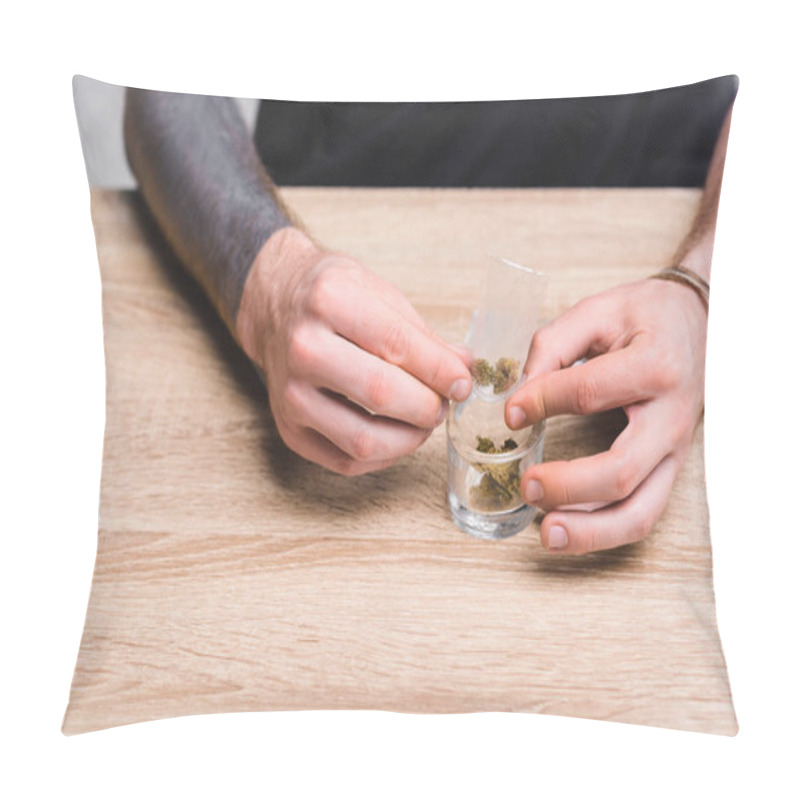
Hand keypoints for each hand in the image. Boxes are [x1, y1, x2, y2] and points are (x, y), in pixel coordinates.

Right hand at [236, 227, 471, 474]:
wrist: (275, 308)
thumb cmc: (332, 300)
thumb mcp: (379, 293)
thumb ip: (423, 335)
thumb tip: (463, 368)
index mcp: (329, 300)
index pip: (397, 345)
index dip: (440, 371)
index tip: (463, 383)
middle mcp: (302, 348)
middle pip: (381, 394)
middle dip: (428, 407)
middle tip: (444, 403)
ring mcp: (291, 394)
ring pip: (363, 440)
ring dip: (410, 438)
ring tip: (424, 421)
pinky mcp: (290, 430)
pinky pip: (346, 462)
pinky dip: (384, 456)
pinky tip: (396, 434)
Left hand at [505, 278, 707, 553]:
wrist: (699, 323)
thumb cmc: (646, 317)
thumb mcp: (597, 312)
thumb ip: (552, 347)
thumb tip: (518, 397)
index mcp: (654, 367)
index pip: (590, 393)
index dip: (541, 401)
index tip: (511, 410)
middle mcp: (670, 417)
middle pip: (621, 471)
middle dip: (568, 486)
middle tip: (526, 484)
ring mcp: (674, 451)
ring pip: (640, 511)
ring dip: (590, 531)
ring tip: (546, 534)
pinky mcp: (668, 469)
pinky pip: (641, 513)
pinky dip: (603, 531)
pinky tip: (567, 527)